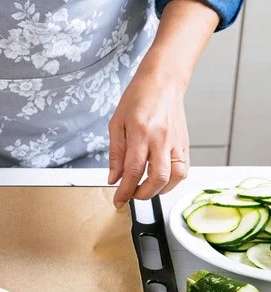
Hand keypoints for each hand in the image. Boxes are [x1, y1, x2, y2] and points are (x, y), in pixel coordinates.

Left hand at [108, 62, 189, 208]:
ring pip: (175, 177)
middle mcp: (161, 139)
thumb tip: (114, 179)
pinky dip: (172, 181)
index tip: (118, 201)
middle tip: (131, 195)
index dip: (125, 190)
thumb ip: (116, 154)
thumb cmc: (137, 99)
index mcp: (141, 132)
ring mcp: (176, 141)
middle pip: (158, 178)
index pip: (133, 170)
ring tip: (145, 189)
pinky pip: (183, 169)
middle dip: (143, 194)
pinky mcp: (185, 143)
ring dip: (160, 190)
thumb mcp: (117, 124)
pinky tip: (159, 179)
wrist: (163, 81)